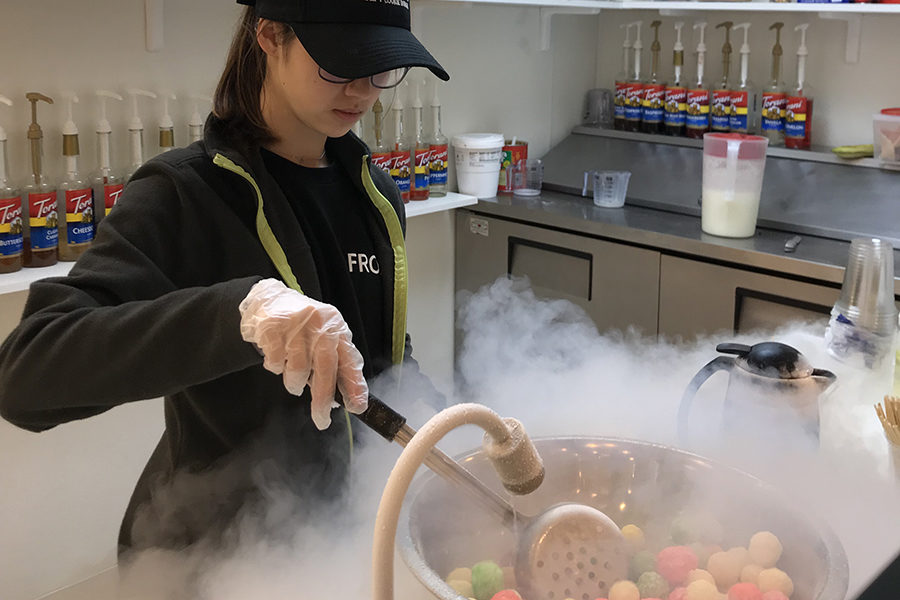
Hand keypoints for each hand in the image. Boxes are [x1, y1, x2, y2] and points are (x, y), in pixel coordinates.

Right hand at [238, 278, 367, 428]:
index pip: (350, 360)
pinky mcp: (273, 328)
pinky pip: (276, 363)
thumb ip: (332, 363)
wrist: (269, 298)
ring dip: (295, 384)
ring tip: (293, 380)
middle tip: (321, 419)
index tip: (357, 407)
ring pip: (298, 370)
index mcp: (337, 329)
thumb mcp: (323, 338)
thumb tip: (337, 399)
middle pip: (325, 369)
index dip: (355, 385)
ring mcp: (296, 325)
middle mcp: (320, 324)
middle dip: (323, 400)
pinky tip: (277, 360)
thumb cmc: (301, 326)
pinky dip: (275, 368)